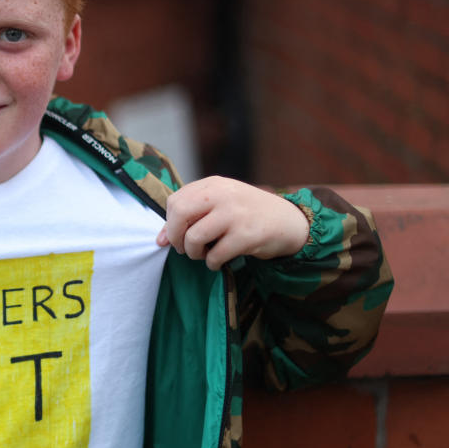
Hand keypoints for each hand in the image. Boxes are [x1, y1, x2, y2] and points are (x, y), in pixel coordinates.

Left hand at [156, 176, 309, 269]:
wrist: (289, 222)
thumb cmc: (246, 215)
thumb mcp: (219, 206)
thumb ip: (191, 217)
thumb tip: (159, 240)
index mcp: (213, 184)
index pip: (175, 201)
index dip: (170, 223)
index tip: (175, 237)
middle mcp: (223, 194)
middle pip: (179, 214)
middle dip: (175, 237)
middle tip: (184, 248)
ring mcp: (235, 214)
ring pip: (194, 237)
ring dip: (194, 253)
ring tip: (203, 254)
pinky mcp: (247, 235)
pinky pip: (215, 255)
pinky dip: (212, 263)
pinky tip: (218, 261)